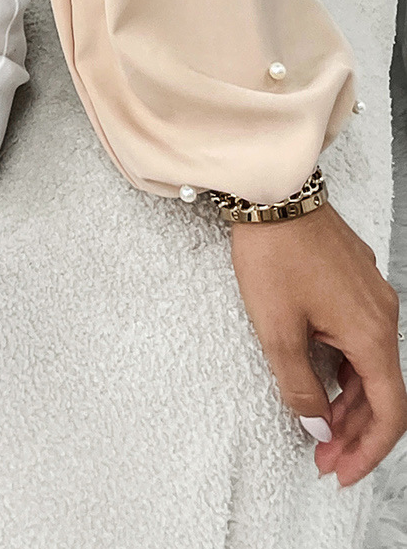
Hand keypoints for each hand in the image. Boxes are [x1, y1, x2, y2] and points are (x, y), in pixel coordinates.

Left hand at [230, 200, 406, 484]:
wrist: (272, 191)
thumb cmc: (273, 253)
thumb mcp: (276, 329)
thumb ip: (298, 385)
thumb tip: (317, 424)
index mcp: (371, 333)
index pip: (389, 412)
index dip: (367, 451)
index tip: (340, 472)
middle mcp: (383, 316)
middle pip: (382, 391)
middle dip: (354, 432)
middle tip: (323, 458)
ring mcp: (372, 296)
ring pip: (370, 364)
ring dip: (348, 400)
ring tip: (318, 426)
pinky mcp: (357, 281)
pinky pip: (361, 337)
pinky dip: (345, 367)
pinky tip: (320, 378)